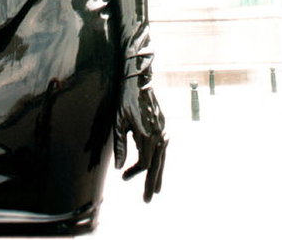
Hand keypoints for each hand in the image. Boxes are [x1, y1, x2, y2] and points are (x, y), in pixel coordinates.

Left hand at [114, 76, 167, 202]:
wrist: (138, 80)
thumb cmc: (124, 100)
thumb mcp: (118, 122)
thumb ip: (120, 145)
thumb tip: (120, 167)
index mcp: (146, 134)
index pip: (144, 163)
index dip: (134, 173)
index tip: (123, 177)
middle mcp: (159, 133)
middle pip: (157, 164)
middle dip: (151, 183)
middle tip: (147, 200)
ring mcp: (163, 129)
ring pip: (162, 157)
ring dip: (158, 173)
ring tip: (155, 189)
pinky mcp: (163, 124)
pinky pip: (163, 147)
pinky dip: (160, 159)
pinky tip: (158, 167)